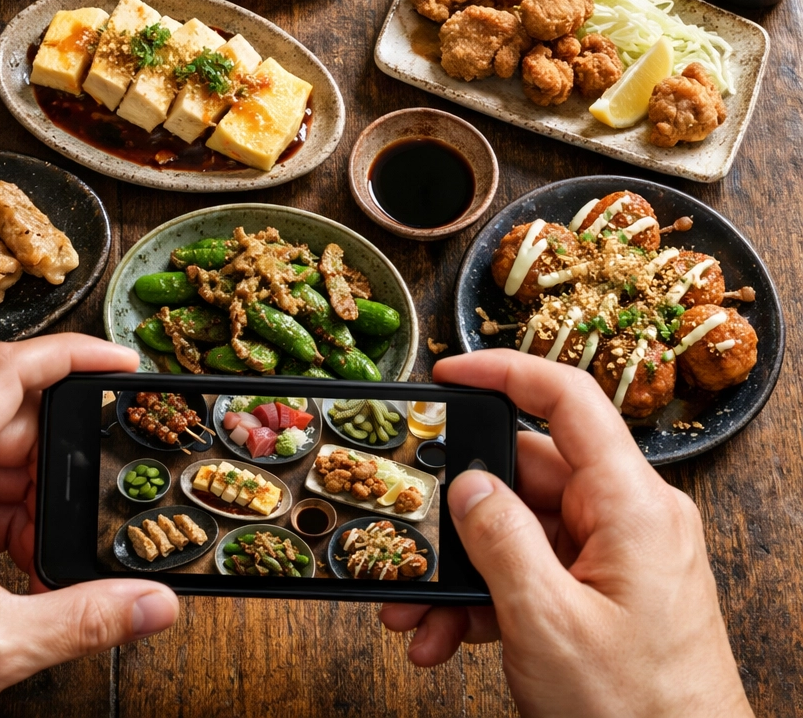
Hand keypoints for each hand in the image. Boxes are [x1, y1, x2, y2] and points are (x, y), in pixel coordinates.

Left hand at [0, 334, 178, 717]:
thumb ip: (89, 618)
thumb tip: (153, 603)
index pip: (8, 370)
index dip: (73, 355)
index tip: (118, 362)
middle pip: (8, 416)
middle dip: (54, 461)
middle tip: (73, 510)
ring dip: (27, 490)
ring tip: (32, 552)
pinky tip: (9, 554)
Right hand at [381, 349, 752, 717]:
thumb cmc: (640, 716)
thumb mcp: (547, 623)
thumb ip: (499, 540)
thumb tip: (466, 485)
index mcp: (632, 505)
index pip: (568, 399)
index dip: (504, 372)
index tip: (449, 373)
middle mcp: (626, 518)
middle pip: (526, 472)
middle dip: (460, 508)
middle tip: (413, 526)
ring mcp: (613, 556)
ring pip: (519, 528)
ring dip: (463, 567)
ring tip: (417, 609)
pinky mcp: (599, 591)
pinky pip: (531, 569)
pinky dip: (486, 596)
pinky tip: (445, 632)